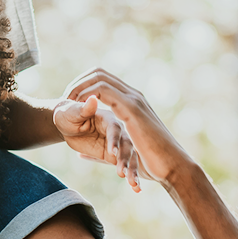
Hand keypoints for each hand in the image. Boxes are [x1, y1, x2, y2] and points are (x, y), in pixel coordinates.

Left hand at [53, 95, 143, 191]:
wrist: (67, 124)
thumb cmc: (67, 114)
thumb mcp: (70, 112)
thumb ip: (82, 109)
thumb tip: (92, 98)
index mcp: (107, 117)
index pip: (114, 128)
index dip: (114, 139)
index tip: (112, 151)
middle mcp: (116, 130)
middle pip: (126, 143)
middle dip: (125, 159)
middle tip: (122, 173)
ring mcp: (118, 143)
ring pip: (130, 156)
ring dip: (132, 170)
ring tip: (133, 184)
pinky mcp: (115, 155)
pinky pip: (126, 166)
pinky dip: (133, 177)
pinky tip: (136, 189)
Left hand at [65, 68, 196, 187]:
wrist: (172, 166)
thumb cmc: (151, 162)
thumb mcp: (122, 152)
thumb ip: (99, 149)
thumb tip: (81, 154)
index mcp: (131, 102)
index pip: (102, 78)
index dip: (82, 85)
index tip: (69, 102)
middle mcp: (133, 95)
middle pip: (99, 72)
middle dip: (77, 83)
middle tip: (65, 100)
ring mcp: (133, 100)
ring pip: (100, 78)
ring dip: (79, 88)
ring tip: (68, 105)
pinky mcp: (132, 109)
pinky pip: (104, 91)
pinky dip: (87, 96)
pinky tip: (80, 110)